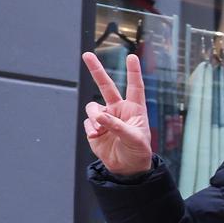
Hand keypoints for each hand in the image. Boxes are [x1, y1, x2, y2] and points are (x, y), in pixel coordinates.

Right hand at [82, 52, 153, 175]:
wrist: (126, 167)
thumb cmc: (137, 151)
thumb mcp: (133, 139)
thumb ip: (117, 126)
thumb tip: (99, 116)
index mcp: (134, 109)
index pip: (135, 87)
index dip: (133, 72)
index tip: (132, 57)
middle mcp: (118, 110)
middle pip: (106, 86)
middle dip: (96, 70)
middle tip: (86, 55)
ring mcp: (105, 118)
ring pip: (93, 107)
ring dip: (94, 116)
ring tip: (101, 129)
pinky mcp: (95, 127)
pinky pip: (88, 122)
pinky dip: (91, 128)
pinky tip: (98, 136)